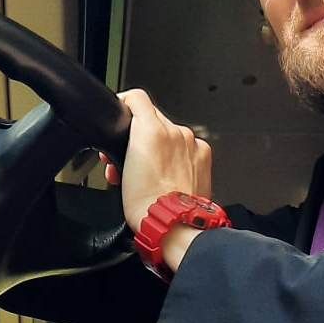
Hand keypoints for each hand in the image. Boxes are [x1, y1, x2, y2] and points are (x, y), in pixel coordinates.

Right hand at [116, 88, 213, 234]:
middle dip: (139, 134)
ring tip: (149, 170)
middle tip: (130, 155)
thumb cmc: (146, 204)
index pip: (136, 98)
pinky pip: (187, 147)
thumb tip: (126, 135)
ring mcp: (191, 144)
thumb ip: (124, 142)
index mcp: (151, 130)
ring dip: (159, 146)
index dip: (124, 104)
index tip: (121, 112)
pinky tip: (168, 174)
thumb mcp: (120, 169)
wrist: (173, 224)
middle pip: (153, 119)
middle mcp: (175, 132)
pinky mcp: (203, 156)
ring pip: (170, 134)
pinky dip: (177, 156)